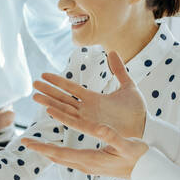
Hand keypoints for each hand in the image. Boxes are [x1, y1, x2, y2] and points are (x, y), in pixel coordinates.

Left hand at [24, 111, 148, 178]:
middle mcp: (87, 165)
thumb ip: (113, 136)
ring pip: (63, 160)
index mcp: (91, 159)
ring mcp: (90, 167)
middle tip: (24, 142)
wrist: (148, 171)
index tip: (28, 142)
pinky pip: (70, 159)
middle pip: (57, 158)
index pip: (61, 154)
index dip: (43, 148)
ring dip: (48, 152)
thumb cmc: (139, 156)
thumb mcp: (127, 144)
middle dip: (40, 149)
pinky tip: (57, 150)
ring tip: (36, 145)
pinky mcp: (93, 166)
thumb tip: (99, 128)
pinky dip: (59, 153)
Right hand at [32, 50, 146, 138]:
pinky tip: (50, 110)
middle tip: (33, 84)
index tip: (44, 75)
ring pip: (64, 109)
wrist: (146, 127)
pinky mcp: (93, 128)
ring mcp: (89, 119)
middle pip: (63, 98)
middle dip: (48, 91)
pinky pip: (74, 122)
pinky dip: (62, 116)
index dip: (58, 81)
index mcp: (94, 99)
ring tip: (36, 96)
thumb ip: (119, 70)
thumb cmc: (138, 111)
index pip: (71, 88)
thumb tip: (113, 51)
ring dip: (50, 103)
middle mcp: (88, 109)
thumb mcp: (128, 86)